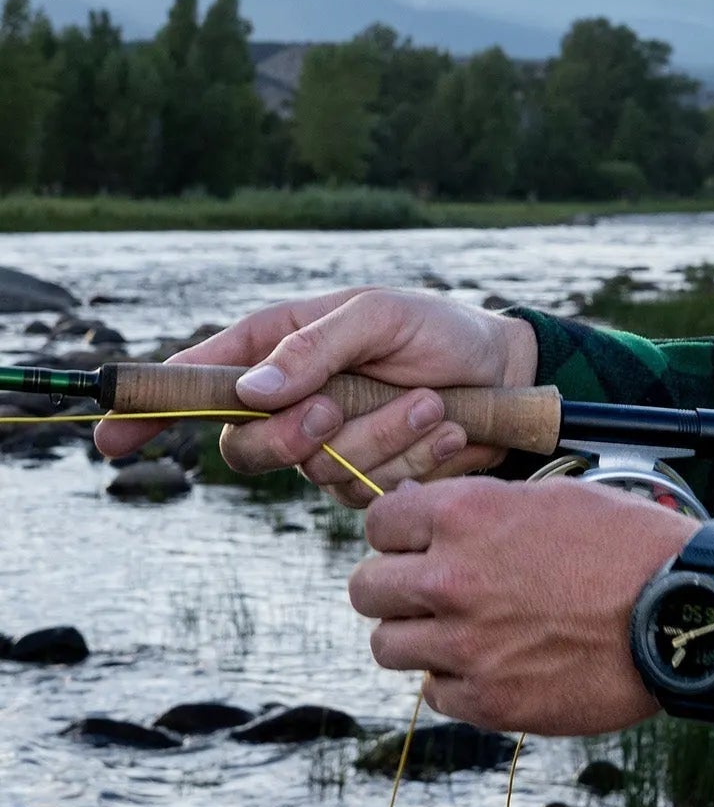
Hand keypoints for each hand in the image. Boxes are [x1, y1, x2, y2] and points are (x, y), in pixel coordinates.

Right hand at [97, 285, 538, 502]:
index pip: (195, 382)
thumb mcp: (380, 315)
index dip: (149, 409)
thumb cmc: (440, 331)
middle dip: (293, 436)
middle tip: (335, 407)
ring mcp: (328, 448)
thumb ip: (316, 347)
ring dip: (384, 436)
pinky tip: (449, 428)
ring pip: (321, 473)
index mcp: (277, 349)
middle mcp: (292, 404)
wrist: (510, 372)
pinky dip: (415, 458)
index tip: (111, 435)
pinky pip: (371, 491)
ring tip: (433, 402)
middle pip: (246, 449)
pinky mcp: (370, 481)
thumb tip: (253, 392)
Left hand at [349, 473, 698, 733]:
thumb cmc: (632, 546)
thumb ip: (484, 509)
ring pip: (388, 646)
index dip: (399, 532)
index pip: (379, 523)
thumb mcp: (558, 498)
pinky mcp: (487, 700)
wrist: (685, 613)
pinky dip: (458, 680)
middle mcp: (451, 580)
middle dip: (394, 587)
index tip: (418, 543)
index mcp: (468, 516)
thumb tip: (427, 521)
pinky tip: (498, 662)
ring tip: (464, 631)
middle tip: (430, 592)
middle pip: (366, 588)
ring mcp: (465, 646)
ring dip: (419, 637)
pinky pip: (435, 693)